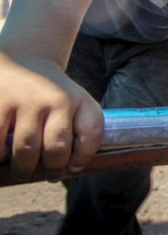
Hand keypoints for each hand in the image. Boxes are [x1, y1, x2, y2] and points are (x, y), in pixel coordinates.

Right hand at [0, 53, 103, 181]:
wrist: (23, 59)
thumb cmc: (51, 94)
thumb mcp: (74, 101)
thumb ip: (78, 129)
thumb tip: (70, 169)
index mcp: (79, 100)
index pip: (91, 133)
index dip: (84, 156)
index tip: (74, 167)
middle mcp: (55, 99)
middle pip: (57, 148)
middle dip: (52, 169)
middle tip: (49, 175)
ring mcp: (26, 100)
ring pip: (26, 149)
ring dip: (23, 169)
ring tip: (22, 172)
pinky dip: (0, 155)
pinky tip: (3, 156)